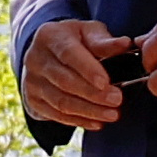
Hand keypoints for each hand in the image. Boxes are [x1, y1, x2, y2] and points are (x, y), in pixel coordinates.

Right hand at [20, 18, 132, 132]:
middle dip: (93, 93)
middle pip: (64, 81)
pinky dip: (78, 121)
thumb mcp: (89, 33)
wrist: (48, 53)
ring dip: (88, 110)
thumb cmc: (76, 40)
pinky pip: (55, 115)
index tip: (106, 82)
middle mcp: (35, 58)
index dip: (87, 69)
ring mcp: (31, 81)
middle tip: (117, 100)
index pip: (68, 53)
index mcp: (50, 36)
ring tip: (112, 114)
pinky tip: (97, 123)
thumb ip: (105, 41)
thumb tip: (125, 44)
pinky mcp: (32, 100)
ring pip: (60, 101)